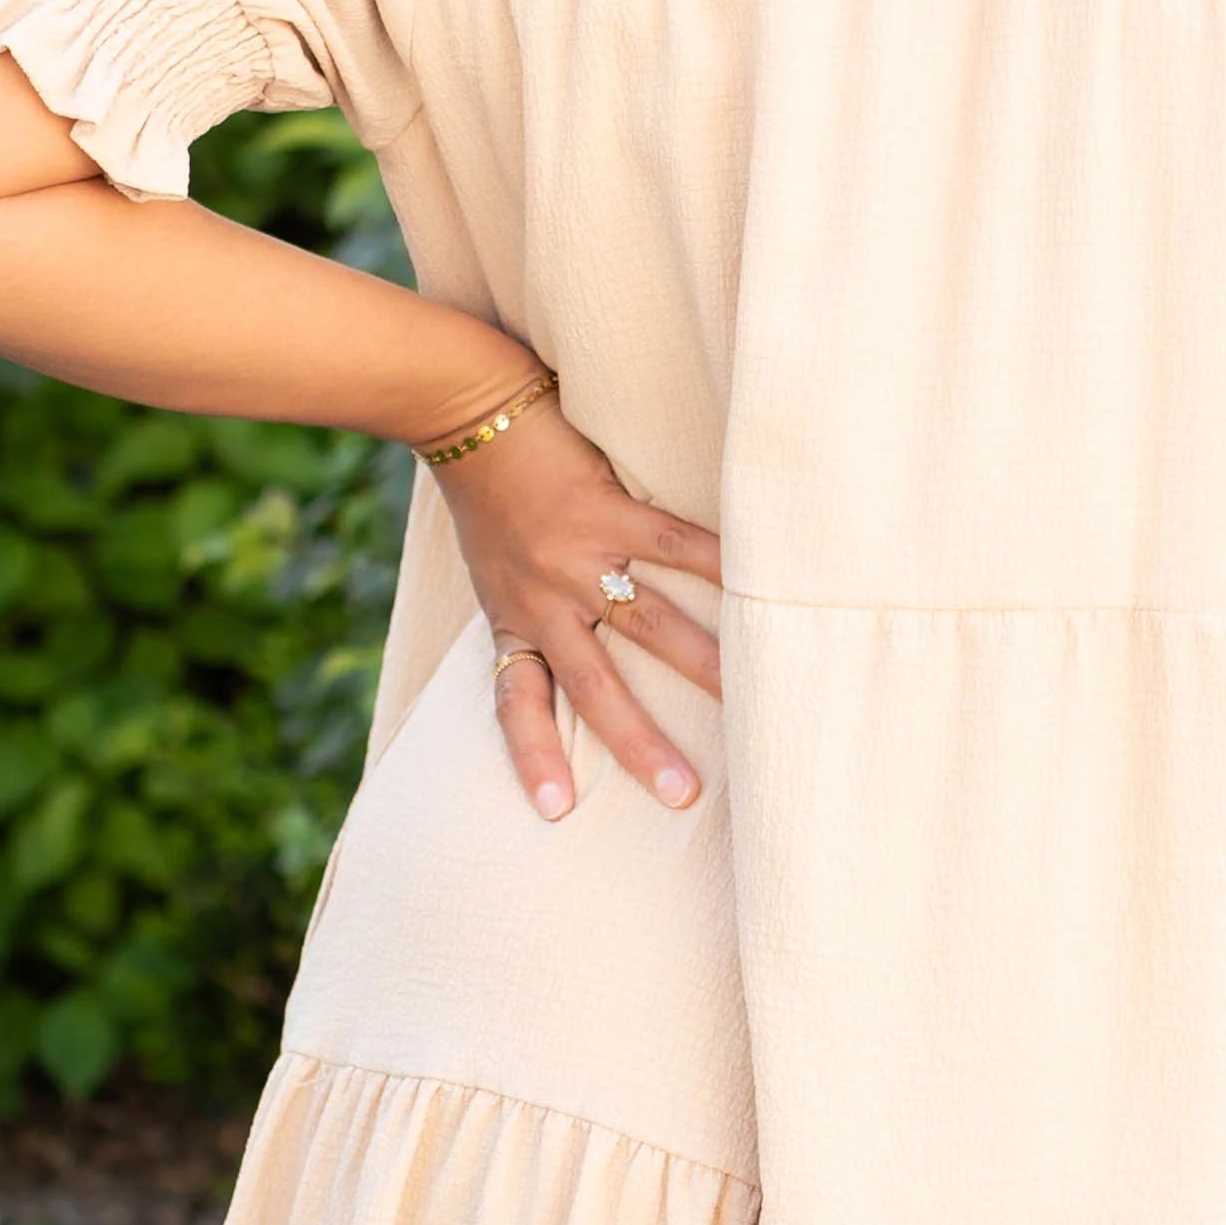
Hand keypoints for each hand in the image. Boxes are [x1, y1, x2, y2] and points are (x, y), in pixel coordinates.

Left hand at [433, 391, 722, 820]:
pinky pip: (673, 546)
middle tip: (685, 795)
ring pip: (648, 626)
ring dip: (702, 665)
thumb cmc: (485, 491)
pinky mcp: (608, 509)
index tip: (557, 811)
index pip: (518, 703)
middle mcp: (544, 601)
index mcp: (513, 620)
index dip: (535, 756)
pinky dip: (719, 565)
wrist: (466, 412)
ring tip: (748, 698)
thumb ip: (533, 608)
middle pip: (597, 688)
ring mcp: (578, 558)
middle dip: (641, 745)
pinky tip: (759, 584)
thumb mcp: (493, 569)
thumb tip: (585, 639)